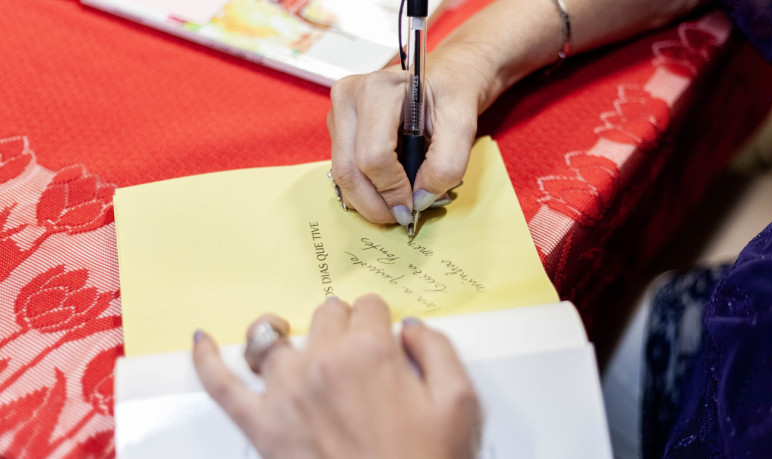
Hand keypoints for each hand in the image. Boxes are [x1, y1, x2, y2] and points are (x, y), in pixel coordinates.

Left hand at [193, 294, 481, 458]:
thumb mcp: (460, 403)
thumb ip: (438, 349)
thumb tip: (410, 327)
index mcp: (371, 352)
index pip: (369, 307)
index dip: (380, 322)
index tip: (386, 339)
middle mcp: (323, 363)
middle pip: (326, 314)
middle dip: (343, 326)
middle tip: (356, 352)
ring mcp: (286, 393)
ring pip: (272, 338)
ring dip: (286, 333)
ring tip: (292, 338)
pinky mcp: (261, 427)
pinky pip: (222, 385)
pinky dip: (207, 360)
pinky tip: (202, 341)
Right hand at [327, 57, 486, 224]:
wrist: (443, 79)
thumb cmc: (450, 96)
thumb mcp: (462, 125)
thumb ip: (447, 164)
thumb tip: (419, 199)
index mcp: (377, 89)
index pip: (373, 156)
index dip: (393, 190)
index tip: (414, 204)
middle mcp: (348, 98)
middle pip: (349, 171)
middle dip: (376, 204)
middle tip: (403, 216)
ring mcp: (337, 114)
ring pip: (342, 177)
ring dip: (370, 200)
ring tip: (399, 200)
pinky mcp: (337, 130)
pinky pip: (343, 172)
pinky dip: (365, 190)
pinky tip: (388, 186)